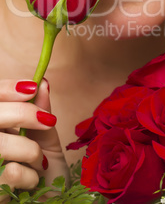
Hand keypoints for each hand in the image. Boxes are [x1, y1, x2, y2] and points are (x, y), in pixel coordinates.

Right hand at [0, 79, 68, 201]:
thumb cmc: (44, 169)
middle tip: (48, 120)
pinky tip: (30, 183)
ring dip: (28, 150)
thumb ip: (41, 111)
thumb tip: (43, 82)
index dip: (7, 88)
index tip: (32, 87)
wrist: (50, 201)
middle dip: (23, 112)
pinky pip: (9, 171)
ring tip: (39, 161)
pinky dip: (29, 175)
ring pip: (0, 144)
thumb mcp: (45, 136)